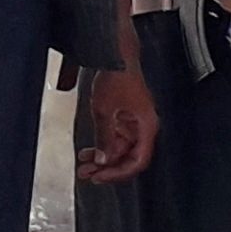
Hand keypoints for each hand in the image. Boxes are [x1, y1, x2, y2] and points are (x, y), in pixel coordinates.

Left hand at [78, 66, 157, 183]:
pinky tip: (88, 152)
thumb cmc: (116, 76)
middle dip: (107, 168)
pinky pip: (115, 139)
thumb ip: (104, 137)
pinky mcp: (124, 118)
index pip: (138, 160)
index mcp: (146, 126)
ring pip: (119, 150)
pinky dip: (102, 146)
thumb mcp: (104, 110)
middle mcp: (143, 127)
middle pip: (129, 158)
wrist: (115, 55)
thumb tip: (103, 159)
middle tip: (87, 174)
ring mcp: (133, 123)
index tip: (101, 177)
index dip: (119, 172)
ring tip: (84, 166)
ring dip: (102, 159)